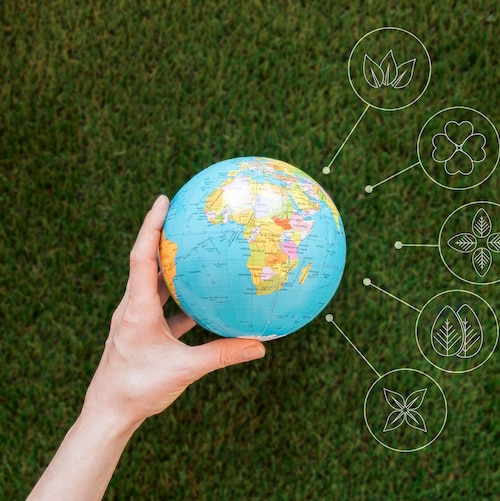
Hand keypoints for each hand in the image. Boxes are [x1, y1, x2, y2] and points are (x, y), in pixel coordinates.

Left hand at [82, 195, 265, 427]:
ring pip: (154, 284)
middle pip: (146, 262)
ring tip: (194, 250)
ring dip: (171, 267)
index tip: (163, 200)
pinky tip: (201, 300)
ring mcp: (135, 319)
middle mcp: (133, 307)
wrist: (110, 413)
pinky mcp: (141, 332)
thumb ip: (223, 354)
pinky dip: (180, 299)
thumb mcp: (185, 369)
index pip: (142, 256)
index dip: (151, 226)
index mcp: (137, 308)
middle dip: (163, 237)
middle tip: (183, 215)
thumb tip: (260, 346)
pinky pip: (162, 307)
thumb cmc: (139, 389)